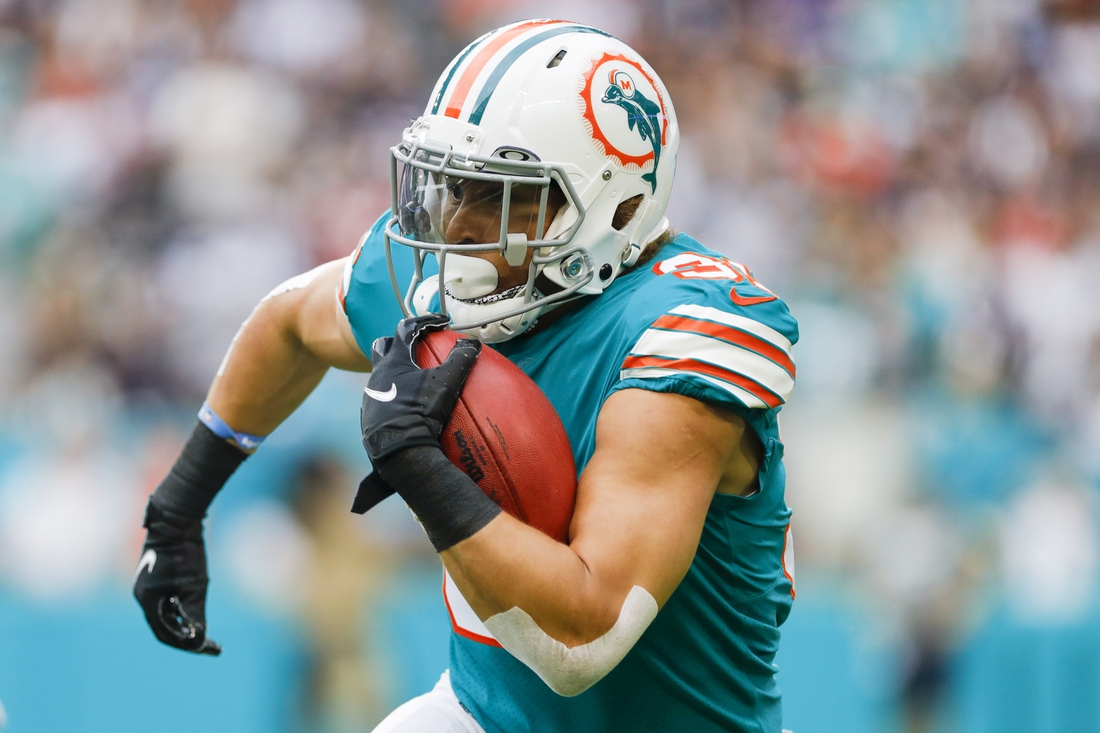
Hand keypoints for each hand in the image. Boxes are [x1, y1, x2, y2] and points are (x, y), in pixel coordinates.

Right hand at [133, 498, 221, 654]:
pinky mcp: (155, 574)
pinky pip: (166, 598)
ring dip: (184, 621)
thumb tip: (199, 639)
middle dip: (187, 635)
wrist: (176, 519)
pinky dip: (181, 606)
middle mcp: (142, 595)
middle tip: (210, 642)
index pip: (165, 634)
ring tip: (205, 628)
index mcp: (147, 601)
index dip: (187, 645)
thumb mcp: (194, 587)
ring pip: (165, 611)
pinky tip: (195, 606)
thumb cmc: (184, 553)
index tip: (209, 649)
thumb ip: (196, 614)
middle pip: (164, 625)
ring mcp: (147, 584)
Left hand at [361, 314, 480, 464]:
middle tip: (417, 344)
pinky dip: (394, 392)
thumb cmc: (421, 412)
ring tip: (414, 376)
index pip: (406, 329)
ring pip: (380, 373)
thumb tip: (473, 342)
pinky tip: (407, 404)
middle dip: (399, 341)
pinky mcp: (370, 416)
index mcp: (393, 362)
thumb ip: (460, 359)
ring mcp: (371, 396)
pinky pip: (381, 396)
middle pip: (383, 347)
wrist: (399, 451)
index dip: (425, 322)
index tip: (442, 324)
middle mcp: (377, 375)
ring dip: (396, 369)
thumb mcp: (446, 383)